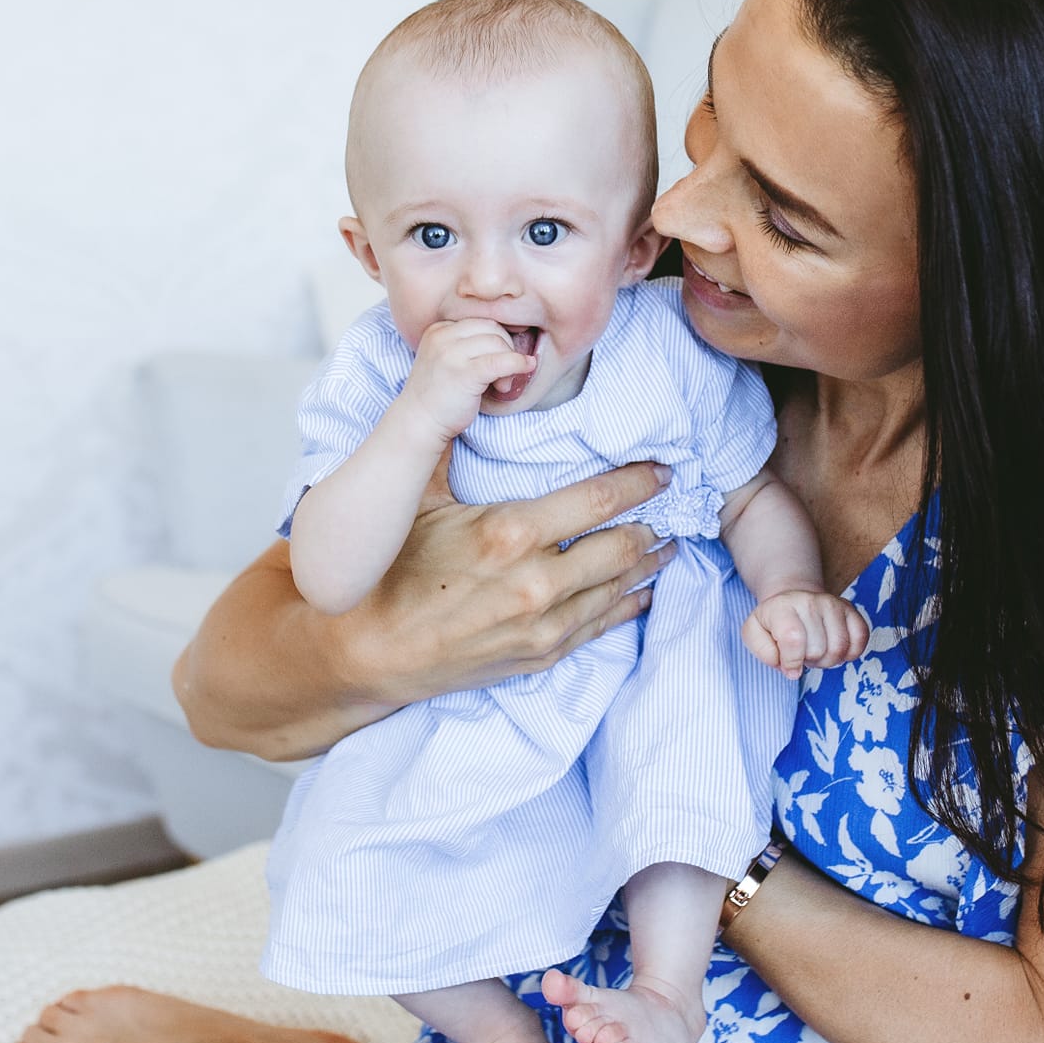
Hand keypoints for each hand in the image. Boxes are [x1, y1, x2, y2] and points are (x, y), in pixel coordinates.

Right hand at [353, 449, 677, 704]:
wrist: (369, 652)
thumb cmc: (390, 572)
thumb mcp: (416, 500)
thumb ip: (448, 444)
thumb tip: (468, 388)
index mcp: (509, 534)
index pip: (597, 501)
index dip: (638, 483)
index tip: (663, 470)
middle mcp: (535, 582)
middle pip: (620, 546)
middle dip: (653, 523)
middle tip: (673, 505)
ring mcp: (542, 625)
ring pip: (618, 587)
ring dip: (649, 563)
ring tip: (669, 543)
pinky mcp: (539, 655)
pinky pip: (600, 626)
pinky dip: (628, 606)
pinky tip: (643, 591)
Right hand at [400, 318, 535, 438]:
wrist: (419, 423)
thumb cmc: (437, 396)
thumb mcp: (446, 359)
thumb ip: (467, 345)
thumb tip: (508, 338)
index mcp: (438, 329)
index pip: (480, 320)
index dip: (496, 338)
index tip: (499, 358)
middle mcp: (442, 336)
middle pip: (491, 328)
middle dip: (506, 348)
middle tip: (504, 373)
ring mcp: (451, 354)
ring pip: (498, 342)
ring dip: (510, 361)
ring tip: (502, 384)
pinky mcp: (464, 373)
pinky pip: (501, 361)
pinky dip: (518, 363)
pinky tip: (525, 368)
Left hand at [743, 590, 869, 679]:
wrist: (792, 599)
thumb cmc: (773, 622)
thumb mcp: (754, 633)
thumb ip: (763, 651)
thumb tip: (789, 667)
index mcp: (782, 607)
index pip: (794, 639)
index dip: (792, 662)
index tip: (789, 668)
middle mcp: (809, 601)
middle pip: (818, 649)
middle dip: (809, 661)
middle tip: (802, 653)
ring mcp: (833, 603)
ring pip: (840, 648)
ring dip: (828, 660)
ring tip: (816, 651)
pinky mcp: (850, 609)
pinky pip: (861, 639)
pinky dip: (850, 653)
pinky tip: (835, 649)